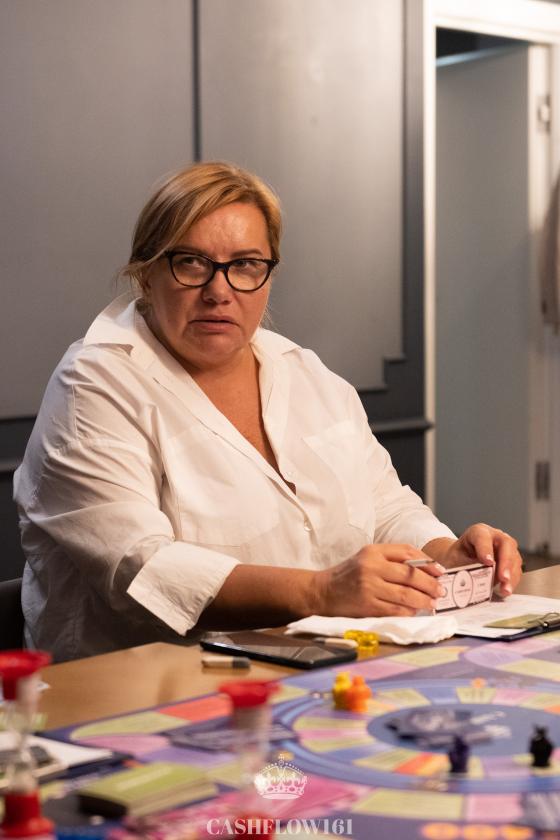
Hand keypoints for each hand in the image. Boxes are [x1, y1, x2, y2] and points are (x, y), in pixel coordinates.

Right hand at [313, 544, 446, 617]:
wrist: (322, 591)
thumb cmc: (349, 574)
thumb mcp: (367, 557)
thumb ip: (392, 559)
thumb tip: (425, 569)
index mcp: (373, 551)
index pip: (407, 552)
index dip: (427, 562)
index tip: (440, 571)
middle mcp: (371, 567)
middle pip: (410, 575)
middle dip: (430, 584)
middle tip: (441, 590)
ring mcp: (369, 587)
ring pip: (406, 594)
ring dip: (423, 600)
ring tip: (432, 603)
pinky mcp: (368, 606)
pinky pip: (395, 610)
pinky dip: (409, 611)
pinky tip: (415, 611)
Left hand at [424, 524, 521, 597]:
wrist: (460, 561)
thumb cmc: (457, 557)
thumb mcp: (456, 560)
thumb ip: (465, 567)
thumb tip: (472, 580)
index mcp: (477, 532)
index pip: (483, 536)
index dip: (486, 549)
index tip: (487, 562)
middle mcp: (494, 537)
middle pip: (506, 544)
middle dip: (506, 562)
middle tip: (503, 577)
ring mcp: (505, 548)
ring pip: (514, 558)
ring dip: (511, 575)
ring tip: (505, 589)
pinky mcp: (511, 561)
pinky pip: (516, 570)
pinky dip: (512, 582)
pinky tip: (506, 590)